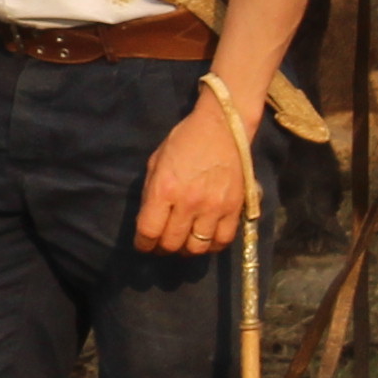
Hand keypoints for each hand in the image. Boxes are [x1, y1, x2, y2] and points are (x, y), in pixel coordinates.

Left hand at [133, 87, 255, 256]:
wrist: (222, 127)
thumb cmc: (184, 141)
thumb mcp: (156, 162)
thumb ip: (151, 193)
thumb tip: (148, 220)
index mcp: (164, 189)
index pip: (149, 231)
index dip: (143, 244)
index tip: (143, 245)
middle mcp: (188, 203)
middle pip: (172, 243)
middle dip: (163, 248)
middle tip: (162, 245)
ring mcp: (213, 207)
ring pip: (197, 248)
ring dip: (187, 250)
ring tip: (184, 243)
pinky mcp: (234, 208)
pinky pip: (222, 240)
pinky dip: (212, 246)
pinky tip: (206, 239)